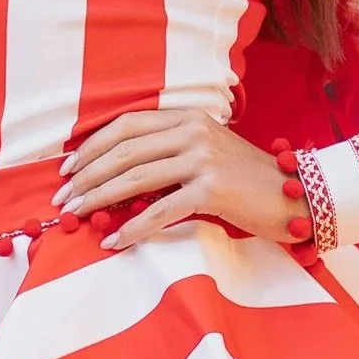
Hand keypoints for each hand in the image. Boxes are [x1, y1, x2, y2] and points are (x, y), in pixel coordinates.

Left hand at [54, 106, 292, 251]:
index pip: (126, 125)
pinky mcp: (212, 190)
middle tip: (61, 197)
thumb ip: (169, 155)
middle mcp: (193, 131)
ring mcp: (203, 159)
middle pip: (124, 150)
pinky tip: (114, 241)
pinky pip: (161, 210)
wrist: (296, 196)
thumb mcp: (206, 155)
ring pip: (135, 177)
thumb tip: (117, 177)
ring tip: (75, 215)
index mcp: (188, 118)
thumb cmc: (247, 182)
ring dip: (98, 198)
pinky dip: (133, 228)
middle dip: (86, 175)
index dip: (91, 146)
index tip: (67, 168)